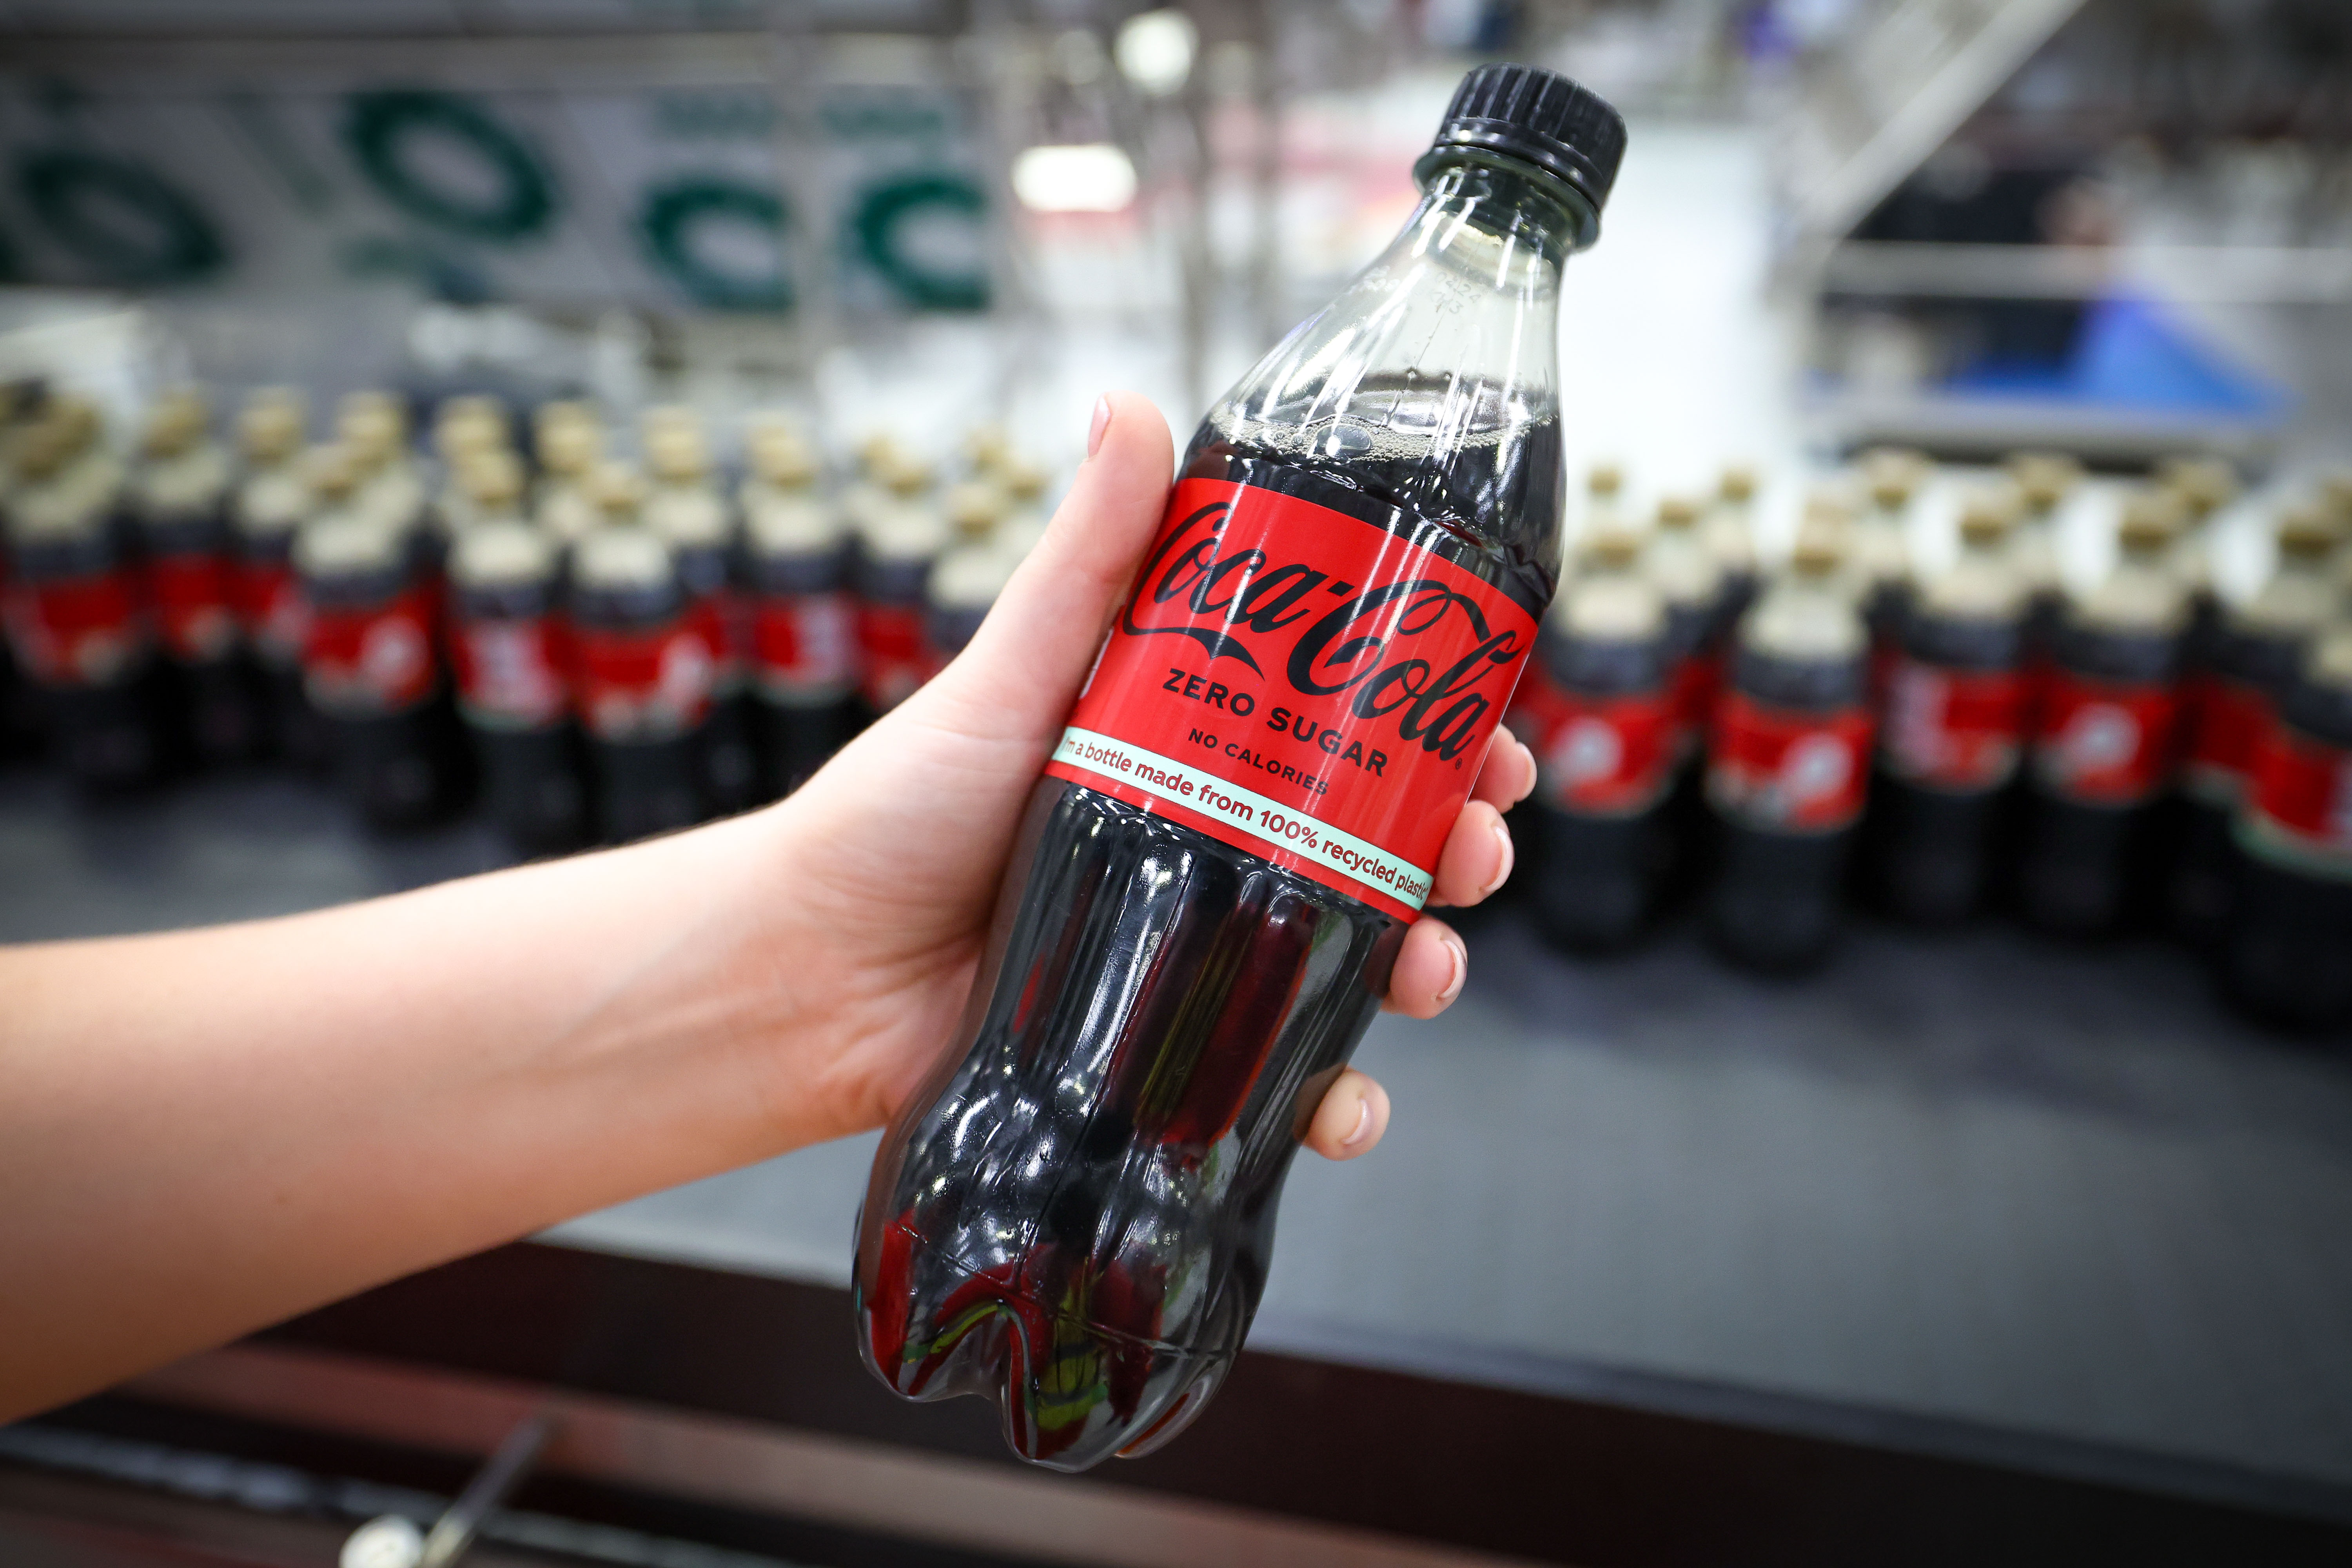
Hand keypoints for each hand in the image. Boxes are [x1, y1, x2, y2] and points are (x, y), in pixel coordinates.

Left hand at [753, 393, 1537, 1158]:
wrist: (808, 974)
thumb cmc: (894, 815)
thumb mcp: (1008, 674)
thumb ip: (1084, 558)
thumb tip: (1130, 404)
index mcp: (1195, 752)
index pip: (1349, 730)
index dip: (1437, 730)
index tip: (1489, 730)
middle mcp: (1212, 848)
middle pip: (1380, 844)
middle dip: (1457, 848)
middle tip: (1479, 849)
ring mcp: (1198, 954)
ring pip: (1354, 960)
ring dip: (1423, 966)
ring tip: (1430, 969)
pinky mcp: (1174, 1052)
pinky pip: (1283, 1076)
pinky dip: (1337, 1097)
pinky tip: (1351, 1104)